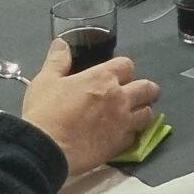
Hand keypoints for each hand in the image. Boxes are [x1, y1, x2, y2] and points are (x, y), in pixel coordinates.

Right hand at [18, 38, 161, 176]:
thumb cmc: (45, 112)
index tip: (117, 75)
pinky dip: (132, 134)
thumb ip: (57, 61)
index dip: (123, 69)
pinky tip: (123, 136)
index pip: (127, 65)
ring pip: (148, 113)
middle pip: (147, 88)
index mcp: (102, 78)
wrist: (46, 150)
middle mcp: (119, 97)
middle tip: (139, 94)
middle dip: (146, 89)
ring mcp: (123, 122)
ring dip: (143, 111)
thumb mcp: (45, 81)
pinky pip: (136, 136)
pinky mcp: (120, 144)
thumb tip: (62, 43)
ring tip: (135, 115)